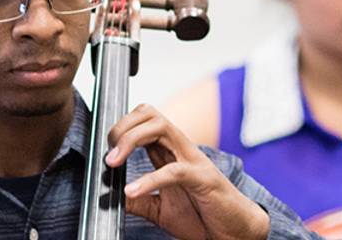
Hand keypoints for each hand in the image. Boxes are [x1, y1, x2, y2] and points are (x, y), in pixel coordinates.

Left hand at [107, 105, 268, 239]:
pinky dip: (149, 179)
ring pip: (162, 127)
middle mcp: (181, 150)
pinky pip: (174, 171)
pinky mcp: (204, 180)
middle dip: (123, 126)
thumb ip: (138, 200)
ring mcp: (194, 161)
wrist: (235, 233)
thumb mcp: (160, 209)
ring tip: (113, 162)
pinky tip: (132, 190)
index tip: (106, 149)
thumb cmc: (203, 216)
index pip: (144, 119)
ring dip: (131, 139)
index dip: (121, 127)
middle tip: (109, 154)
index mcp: (171, 153)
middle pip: (150, 114)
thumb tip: (111, 195)